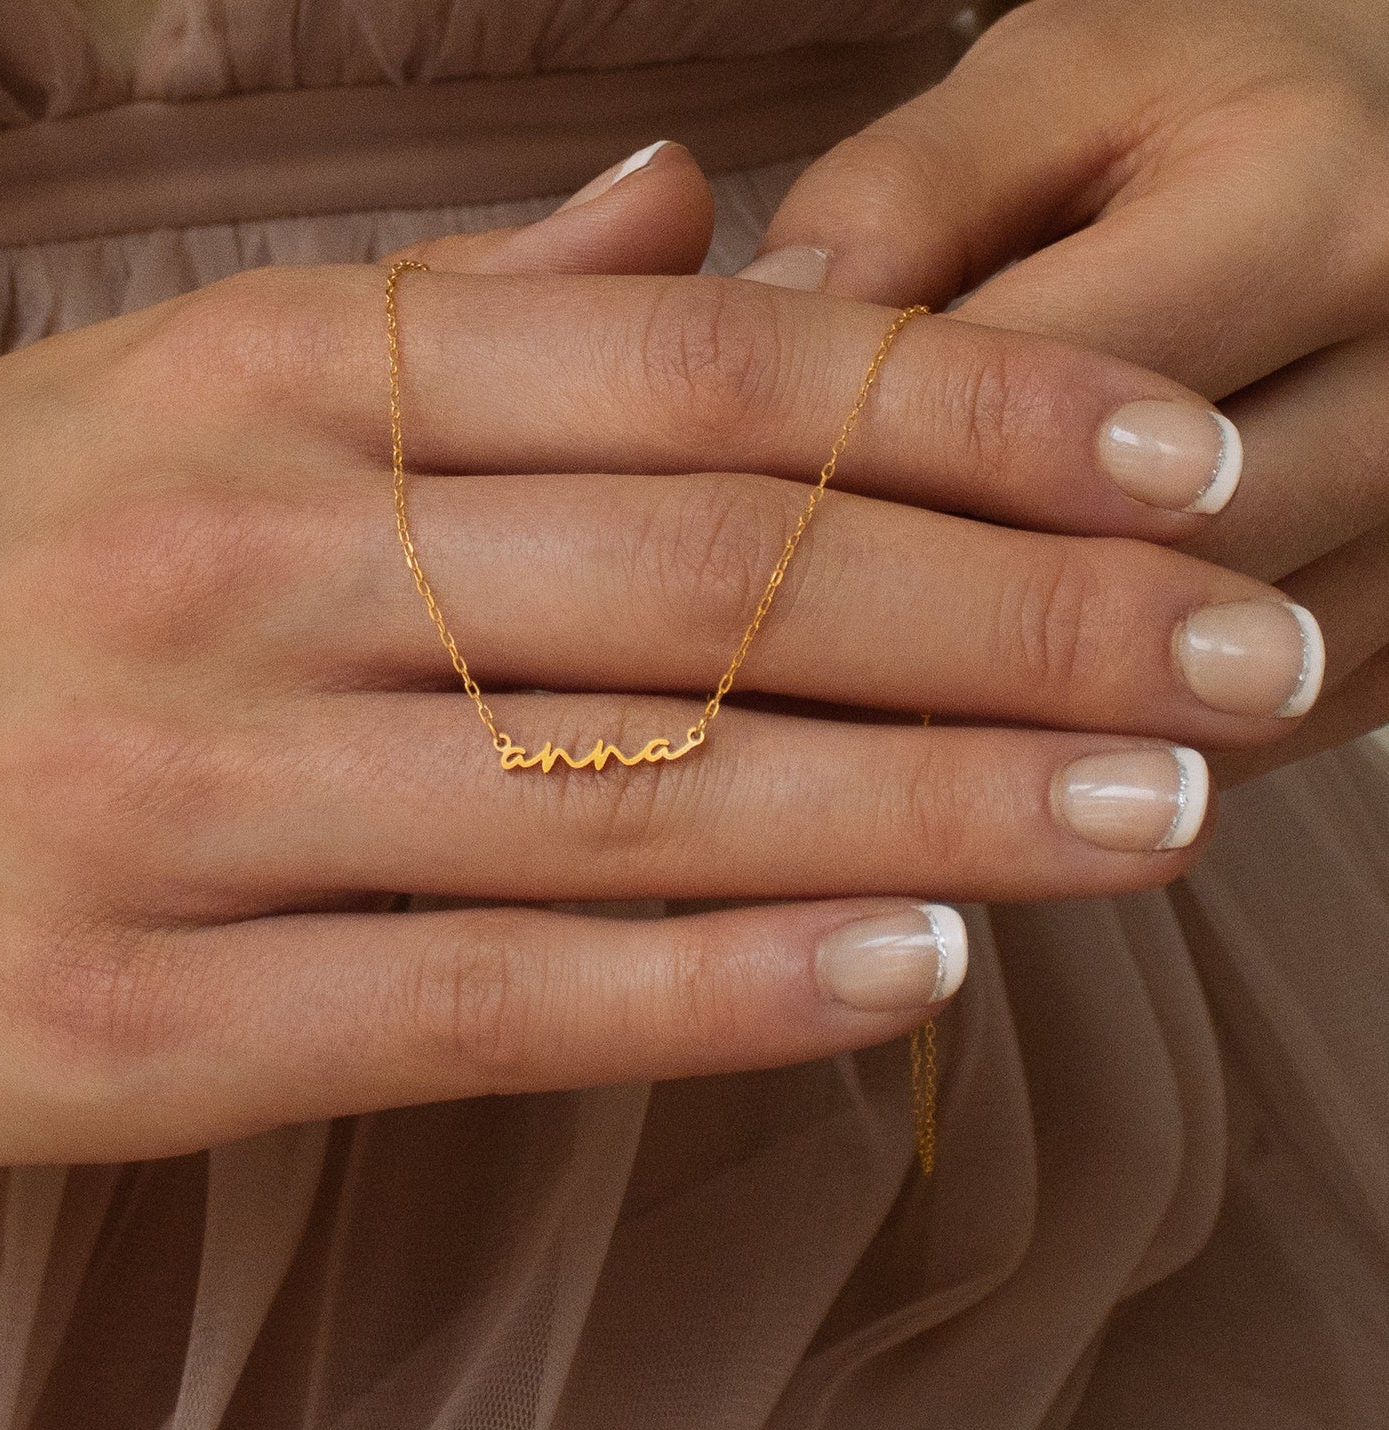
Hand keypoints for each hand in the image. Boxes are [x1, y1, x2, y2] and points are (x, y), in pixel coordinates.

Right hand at [0, 176, 1315, 1164]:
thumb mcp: (173, 394)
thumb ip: (448, 320)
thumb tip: (690, 215)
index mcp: (272, 384)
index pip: (706, 372)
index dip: (978, 415)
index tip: (1180, 469)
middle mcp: (240, 564)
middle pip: (722, 579)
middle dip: (1031, 618)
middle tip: (1253, 657)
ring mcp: (188, 797)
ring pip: (636, 791)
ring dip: (940, 803)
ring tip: (1164, 811)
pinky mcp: (146, 1018)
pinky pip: (488, 992)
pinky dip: (721, 987)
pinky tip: (918, 969)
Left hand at [746, 0, 1388, 779]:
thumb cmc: (1209, 111)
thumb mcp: (1065, 80)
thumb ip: (909, 191)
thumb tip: (758, 316)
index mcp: (1307, 206)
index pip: (1042, 395)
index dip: (862, 483)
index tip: (709, 547)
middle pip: (1124, 570)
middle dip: (925, 631)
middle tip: (751, 688)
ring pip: (1189, 688)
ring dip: (1008, 729)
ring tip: (835, 750)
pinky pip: (1251, 740)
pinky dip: (1103, 758)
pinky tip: (977, 761)